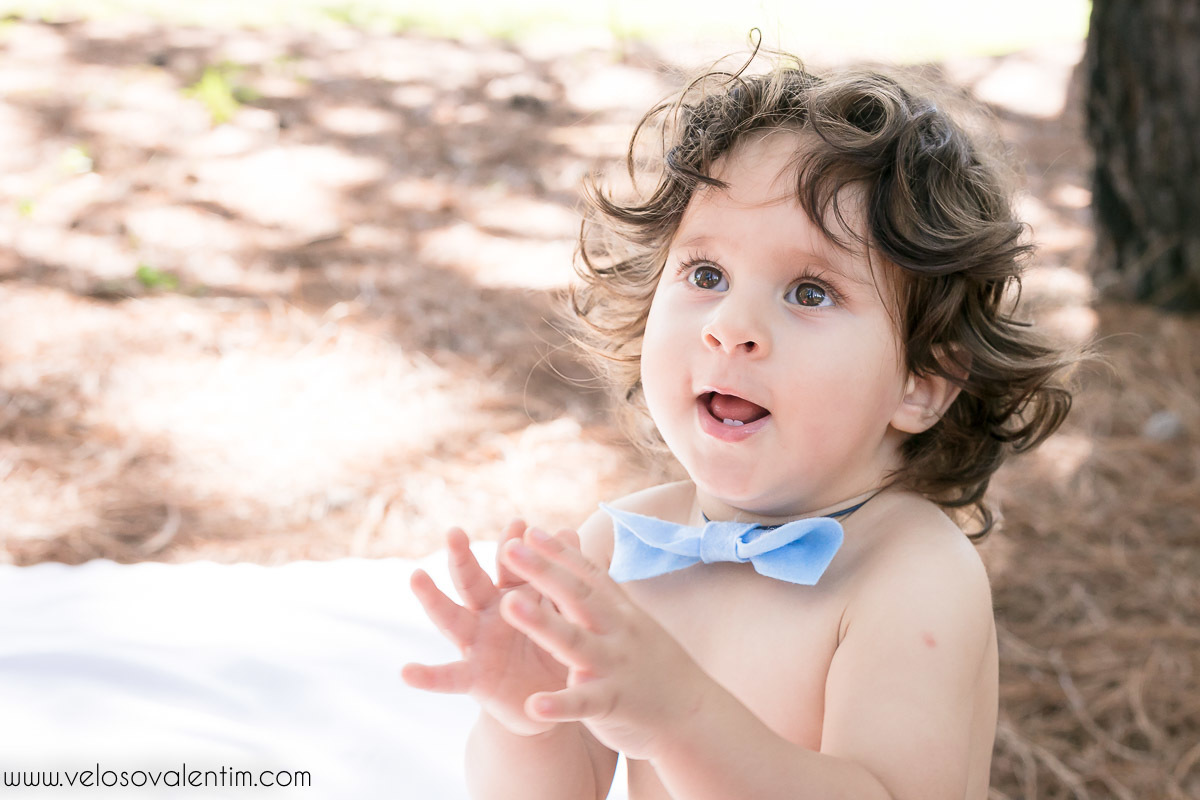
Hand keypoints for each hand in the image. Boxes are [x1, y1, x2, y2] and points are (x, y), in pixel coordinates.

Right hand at [401, 520, 569, 735]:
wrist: (554, 698)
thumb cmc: (559, 649)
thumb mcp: (563, 612)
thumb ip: (560, 579)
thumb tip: (566, 532)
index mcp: (513, 594)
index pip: (510, 564)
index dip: (512, 544)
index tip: (518, 523)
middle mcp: (488, 614)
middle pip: (472, 580)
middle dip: (463, 557)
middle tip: (454, 532)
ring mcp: (476, 644)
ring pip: (451, 618)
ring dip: (433, 598)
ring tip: (417, 576)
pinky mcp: (474, 678)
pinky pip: (448, 677)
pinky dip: (427, 676)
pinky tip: (406, 672)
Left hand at [497, 528, 713, 759]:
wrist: (697, 714)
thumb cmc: (655, 666)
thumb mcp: (633, 624)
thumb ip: (604, 599)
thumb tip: (579, 566)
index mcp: (620, 612)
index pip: (587, 575)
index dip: (559, 552)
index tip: (529, 531)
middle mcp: (618, 631)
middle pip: (577, 595)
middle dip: (542, 571)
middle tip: (509, 548)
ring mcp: (616, 665)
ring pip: (574, 641)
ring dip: (541, 622)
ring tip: (508, 604)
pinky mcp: (614, 702)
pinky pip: (583, 703)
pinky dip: (559, 704)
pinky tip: (532, 705)